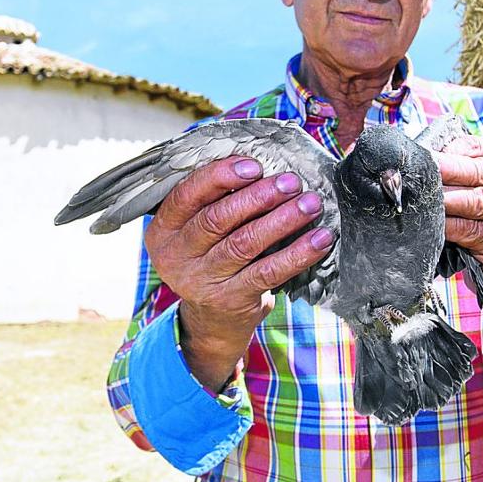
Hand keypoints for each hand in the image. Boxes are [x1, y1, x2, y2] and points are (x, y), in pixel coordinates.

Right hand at [144, 156, 333, 390]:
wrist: (212, 321)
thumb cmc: (212, 258)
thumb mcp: (198, 232)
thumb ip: (214, 201)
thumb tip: (259, 160)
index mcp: (163, 231)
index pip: (187, 195)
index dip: (220, 176)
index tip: (254, 165)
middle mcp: (176, 257)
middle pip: (217, 218)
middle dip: (258, 196)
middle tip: (291, 182)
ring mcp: (201, 281)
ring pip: (245, 243)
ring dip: (282, 220)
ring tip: (309, 204)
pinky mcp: (230, 300)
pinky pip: (269, 272)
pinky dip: (297, 253)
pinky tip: (319, 238)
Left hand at [434, 137, 482, 321]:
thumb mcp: (482, 196)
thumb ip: (462, 178)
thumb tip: (421, 162)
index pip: (478, 148)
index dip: (450, 150)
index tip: (424, 152)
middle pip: (480, 172)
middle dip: (446, 168)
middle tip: (419, 165)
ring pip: (476, 200)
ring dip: (445, 197)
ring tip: (421, 194)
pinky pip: (469, 230)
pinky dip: (447, 225)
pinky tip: (429, 223)